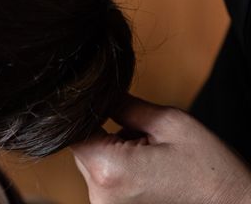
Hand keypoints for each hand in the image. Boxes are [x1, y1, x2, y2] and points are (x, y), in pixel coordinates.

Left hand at [71, 95, 250, 203]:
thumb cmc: (211, 170)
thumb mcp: (169, 123)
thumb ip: (124, 105)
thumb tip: (98, 92)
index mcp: (109, 169)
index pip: (74, 130)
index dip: (90, 113)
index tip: (110, 105)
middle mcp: (100, 196)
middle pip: (82, 148)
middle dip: (106, 133)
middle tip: (144, 134)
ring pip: (93, 164)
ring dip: (113, 152)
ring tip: (152, 155)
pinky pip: (105, 182)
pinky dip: (120, 171)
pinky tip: (149, 171)